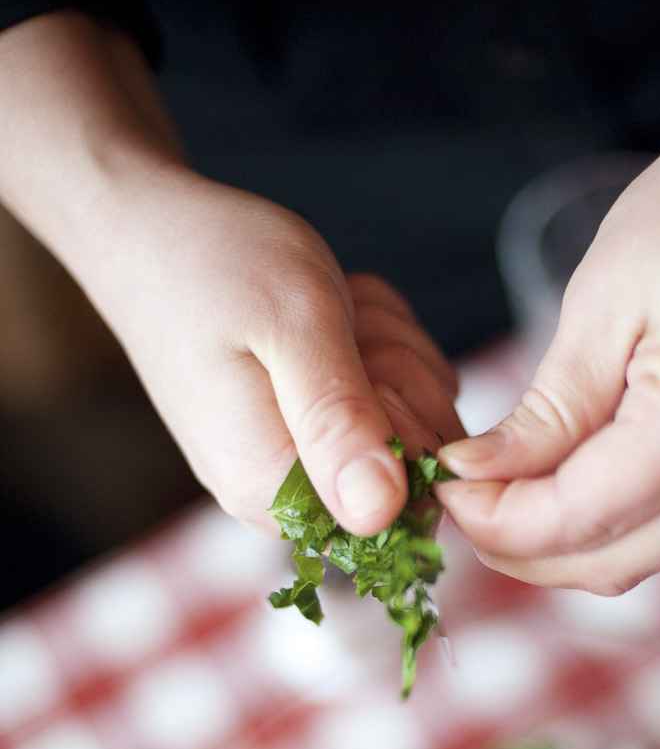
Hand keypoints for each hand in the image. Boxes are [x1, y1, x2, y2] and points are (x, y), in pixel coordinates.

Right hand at [0, 15, 459, 535]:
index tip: (358, 356)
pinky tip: (327, 317)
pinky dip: (376, 344)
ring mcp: (300, 468)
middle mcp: (287, 499)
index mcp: (277, 490)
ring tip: (324, 312)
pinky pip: (394, 397)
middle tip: (338, 321)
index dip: (408, 417)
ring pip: (417, 420)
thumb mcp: (296, 327)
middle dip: (399, 373)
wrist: (150, 233)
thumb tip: (380, 515)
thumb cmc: (217, 267)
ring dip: (388, 350)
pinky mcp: (309, 438)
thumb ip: (339, 422)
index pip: (410, 500)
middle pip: (420, 459)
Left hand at [438, 0, 659, 593]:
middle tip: (457, 498)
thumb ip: (545, 412)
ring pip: (637, 558)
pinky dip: (600, 522)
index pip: (578, 519)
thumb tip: (474, 480)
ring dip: (556, 544)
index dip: (496, 520)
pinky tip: (551, 483)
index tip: (438, 485)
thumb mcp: (603, 301)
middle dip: (518, 547)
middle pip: (609, 563)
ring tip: (494, 492)